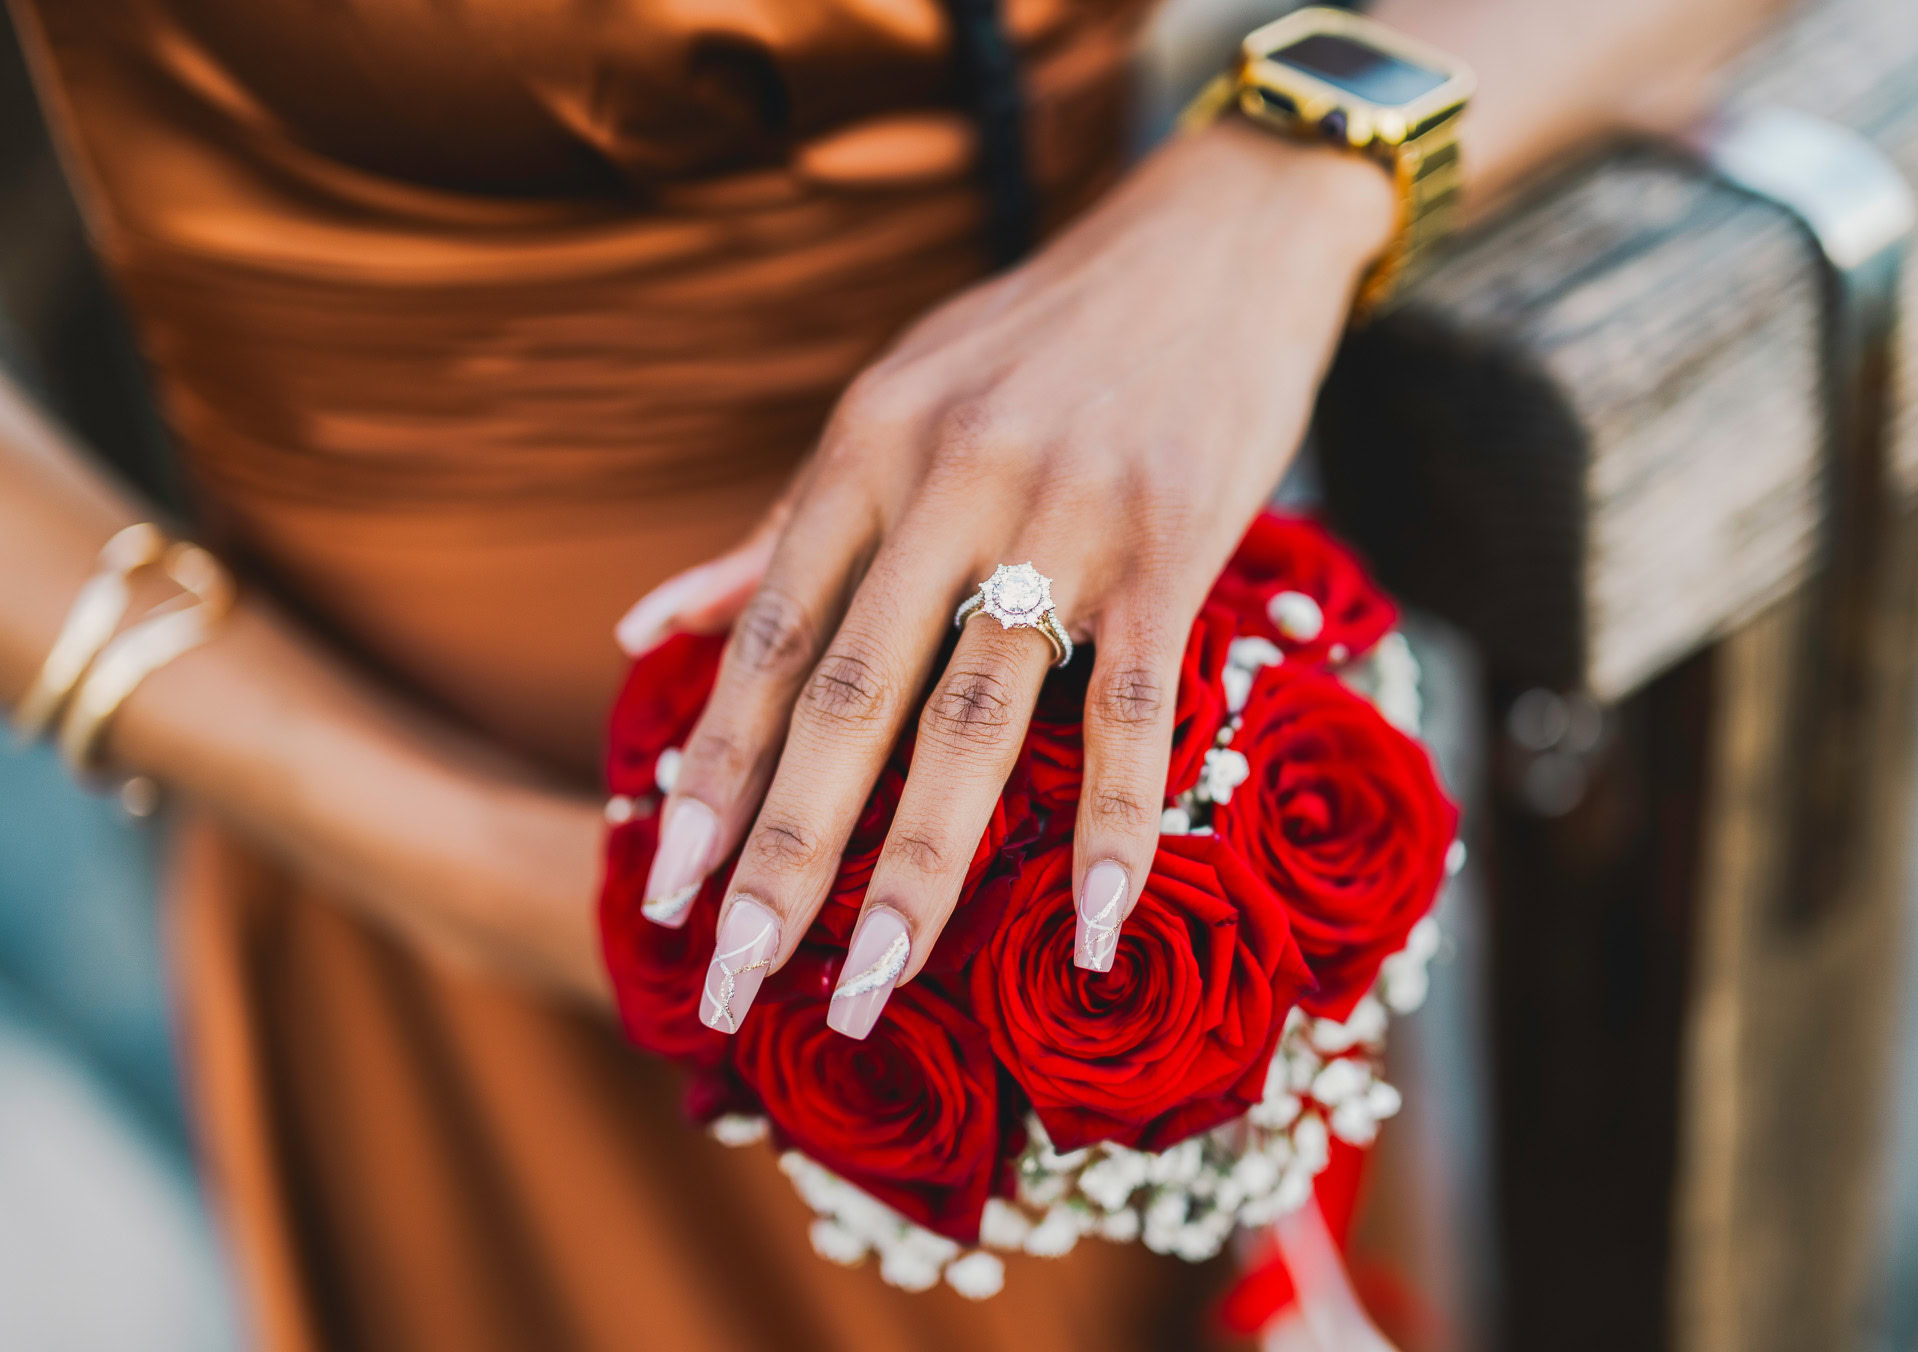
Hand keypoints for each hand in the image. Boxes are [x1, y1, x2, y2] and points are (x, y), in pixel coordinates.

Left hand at [616, 121, 1393, 1037]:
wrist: (1219, 235)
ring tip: (872, 984)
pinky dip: (1122, 824)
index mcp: (865, 449)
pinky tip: (1101, 927)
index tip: (661, 887)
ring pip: (975, 719)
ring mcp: (1066, 515)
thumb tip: (646, 631)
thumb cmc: (1042, 333)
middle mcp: (949, 483)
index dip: (711, 771)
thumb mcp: (889, 399)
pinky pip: (1138, 707)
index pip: (767, 641)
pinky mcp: (1175, 542)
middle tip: (730, 978)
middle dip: (783, 853)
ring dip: (917, 867)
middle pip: (848, 699)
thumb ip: (774, 529)